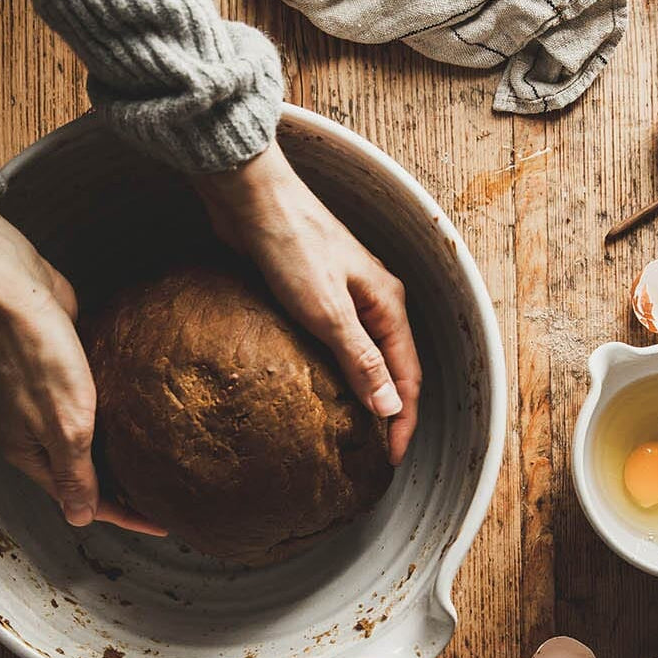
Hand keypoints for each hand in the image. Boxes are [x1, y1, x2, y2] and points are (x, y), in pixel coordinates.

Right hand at [0, 211, 165, 536]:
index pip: (84, 499)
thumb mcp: (64, 428)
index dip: (126, 515)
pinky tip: (146, 425)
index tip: (163, 524)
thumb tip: (81, 519)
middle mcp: (37, 436)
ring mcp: (50, 407)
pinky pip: (96, 413)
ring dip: (124, 459)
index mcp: (31, 456)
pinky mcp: (65, 379)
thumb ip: (76, 474)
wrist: (20, 296)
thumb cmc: (40, 361)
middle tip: (170, 501)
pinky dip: (119, 426)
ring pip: (93, 445)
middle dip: (126, 492)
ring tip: (164, 469)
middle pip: (88, 476)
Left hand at [194, 142, 421, 465]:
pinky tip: (318, 390)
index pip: (408, 376)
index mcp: (388, 304)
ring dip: (362, 392)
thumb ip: (360, 361)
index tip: (389, 459)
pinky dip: (333, 372)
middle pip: (392, 367)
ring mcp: (344, 297)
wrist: (250, 198)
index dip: (402, 420)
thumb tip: (390, 408)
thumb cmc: (292, 245)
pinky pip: (332, 343)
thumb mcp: (328, 311)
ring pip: (363, 355)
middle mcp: (374, 301)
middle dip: (388, 411)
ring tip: (351, 431)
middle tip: (373, 453)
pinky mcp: (313, 294)